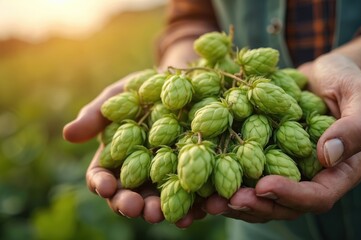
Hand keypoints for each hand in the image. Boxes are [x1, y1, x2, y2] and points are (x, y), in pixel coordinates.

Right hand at [62, 72, 205, 227]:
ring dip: (159, 211)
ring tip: (161, 213)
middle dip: (130, 205)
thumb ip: (94, 116)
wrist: (181, 84)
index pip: (102, 179)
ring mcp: (165, 179)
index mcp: (115, 161)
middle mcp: (138, 176)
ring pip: (159, 202)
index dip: (102, 184)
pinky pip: (192, 196)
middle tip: (134, 207)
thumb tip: (68, 135)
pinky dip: (193, 206)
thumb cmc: (142, 89)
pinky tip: (196, 210)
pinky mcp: (192, 176)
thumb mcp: (117, 97)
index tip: (105, 187)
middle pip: (129, 197)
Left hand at [202, 53, 360, 221]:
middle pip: (284, 205)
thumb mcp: (360, 96)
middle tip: (226, 201)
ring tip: (207, 200)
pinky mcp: (265, 157)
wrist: (323, 73)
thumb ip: (355, 126)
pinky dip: (224, 180)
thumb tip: (327, 155)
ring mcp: (286, 170)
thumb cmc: (347, 81)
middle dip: (255, 205)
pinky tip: (202, 180)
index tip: (264, 185)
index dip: (292, 196)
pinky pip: (246, 175)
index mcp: (339, 172)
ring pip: (261, 198)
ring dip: (234, 201)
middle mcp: (310, 178)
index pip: (318, 196)